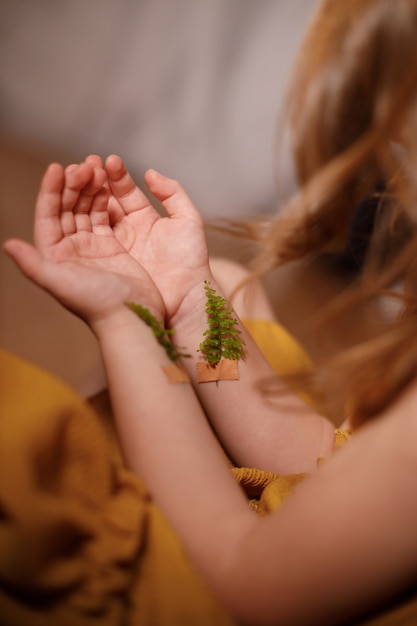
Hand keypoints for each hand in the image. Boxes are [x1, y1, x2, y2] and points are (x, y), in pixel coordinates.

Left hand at [4, 161, 163, 326]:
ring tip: (96, 168)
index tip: (56, 168)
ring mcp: (92, 247)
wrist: (133, 318)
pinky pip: (104, 216)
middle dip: (72, 185)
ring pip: (85, 209)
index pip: (47, 217)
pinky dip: (106, 199)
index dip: (49, 191)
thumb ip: (33, 265)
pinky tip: (108, 184)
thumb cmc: (97, 304)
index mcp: (54, 256)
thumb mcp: (61, 283)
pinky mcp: (112, 246)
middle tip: (83, 166)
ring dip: (89, 188)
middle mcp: (70, 250)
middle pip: (66, 208)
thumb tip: (8, 244)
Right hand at [84, 154, 210, 324]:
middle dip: (95, 182)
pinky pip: (90, 237)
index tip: (108, 161)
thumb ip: (172, 193)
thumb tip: (149, 173)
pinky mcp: (107, 261)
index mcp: (144, 219)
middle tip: (86, 166)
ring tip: (78, 178)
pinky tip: (75, 206)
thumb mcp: (187, 221)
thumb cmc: (190, 261)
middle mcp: (127, 230)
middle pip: (105, 201)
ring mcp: (115, 246)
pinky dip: (80, 221)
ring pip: (93, 216)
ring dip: (85, 197)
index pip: (125, 191)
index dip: (116, 176)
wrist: (185, 298)